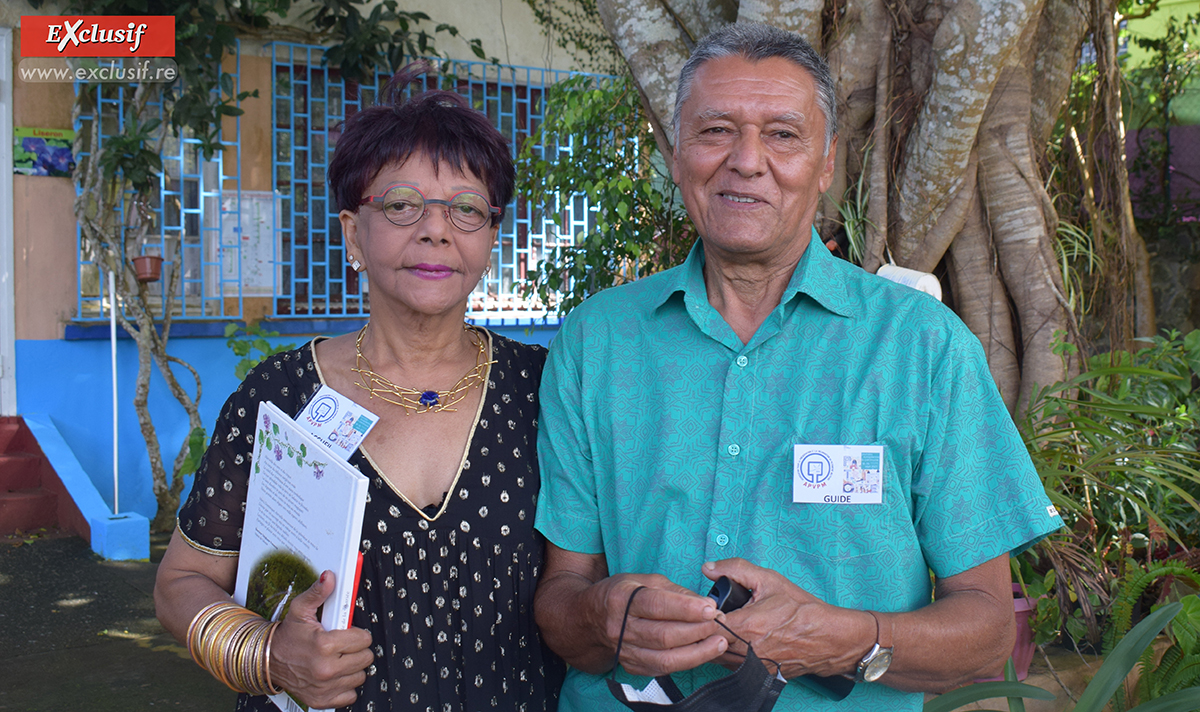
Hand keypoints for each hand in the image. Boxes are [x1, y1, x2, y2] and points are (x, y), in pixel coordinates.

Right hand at [268, 571, 374, 708]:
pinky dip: (345, 686)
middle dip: (356, 650)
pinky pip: (350, 695)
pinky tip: (334, 675)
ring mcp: (325, 687)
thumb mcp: (301, 610)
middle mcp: (326, 669)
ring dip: (352, 668)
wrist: (267, 661)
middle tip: (342, 646)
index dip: (357, 634)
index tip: (347, 633)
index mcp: (325, 645)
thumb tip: (329, 577)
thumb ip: (318, 593)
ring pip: (360, 676)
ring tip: (337, 659)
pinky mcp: (322, 700)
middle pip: (365, 658)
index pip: (364, 640)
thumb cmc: (287, 636)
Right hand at [591, 572, 727, 676]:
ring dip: (697, 652)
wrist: (590, 618)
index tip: (711, 608)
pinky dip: (685, 662)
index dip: (686, 608)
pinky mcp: (631, 666)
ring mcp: (625, 650)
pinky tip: (702, 653)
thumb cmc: (622, 594)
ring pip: (665, 658)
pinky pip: (662, 669)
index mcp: (623, 599)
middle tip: (720, 624)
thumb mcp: (644, 580)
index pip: (657, 606)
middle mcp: (621, 627)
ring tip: (719, 643)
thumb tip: (705, 604)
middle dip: (697, 631)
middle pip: (664, 635)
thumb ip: (675, 592)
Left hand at [702, 559, 873, 678]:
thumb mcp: (769, 580)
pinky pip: (729, 665)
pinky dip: (725, 652)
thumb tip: (708, 568)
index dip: (698, 613)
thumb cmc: (801, 609)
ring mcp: (750, 667)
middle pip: (706, 642)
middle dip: (703, 627)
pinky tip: (732, 639)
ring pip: (715, 656)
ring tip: (721, 624)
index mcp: (744, 628)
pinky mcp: (755, 675)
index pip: (703, 624)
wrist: (828, 638)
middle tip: (709, 613)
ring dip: (712, 641)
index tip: (702, 605)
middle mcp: (744, 652)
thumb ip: (735, 570)